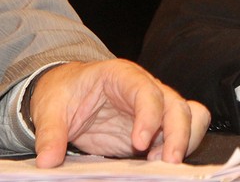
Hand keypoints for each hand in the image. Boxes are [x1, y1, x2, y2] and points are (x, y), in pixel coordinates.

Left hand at [29, 59, 209, 167]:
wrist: (70, 92)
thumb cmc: (65, 93)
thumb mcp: (50, 109)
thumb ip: (50, 133)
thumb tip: (48, 160)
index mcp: (123, 76)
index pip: (147, 91)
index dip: (149, 116)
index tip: (139, 143)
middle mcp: (148, 88)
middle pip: (177, 105)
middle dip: (179, 133)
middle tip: (167, 162)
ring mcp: (157, 107)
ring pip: (190, 116)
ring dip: (185, 140)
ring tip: (165, 164)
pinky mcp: (158, 127)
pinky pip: (184, 130)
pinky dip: (182, 146)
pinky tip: (159, 163)